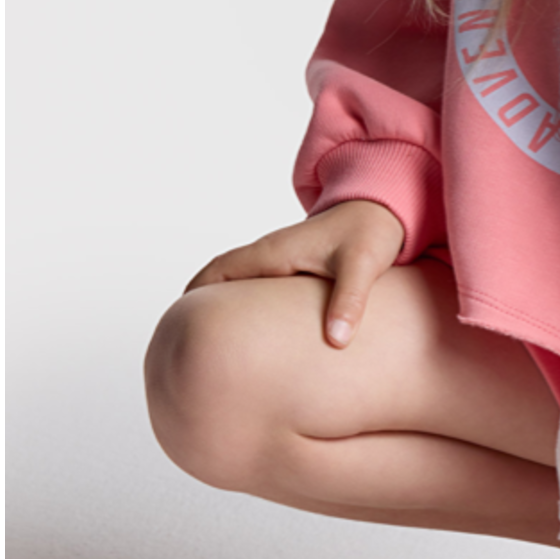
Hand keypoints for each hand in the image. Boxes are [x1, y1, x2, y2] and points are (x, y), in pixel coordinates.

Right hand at [185, 200, 406, 348]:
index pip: (217, 272)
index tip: (174, 328)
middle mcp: (269, 255)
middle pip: (217, 280)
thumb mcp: (362, 265)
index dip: (192, 298)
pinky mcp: (293, 268)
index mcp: (273, 253)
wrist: (385, 208)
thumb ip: (349, 301)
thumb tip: (336, 341)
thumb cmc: (370, 231)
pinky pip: (257, 288)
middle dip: (196, 309)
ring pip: (237, 285)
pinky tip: (250, 338)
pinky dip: (244, 308)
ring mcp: (280, 261)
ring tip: (208, 350)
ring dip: (220, 309)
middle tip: (181, 348)